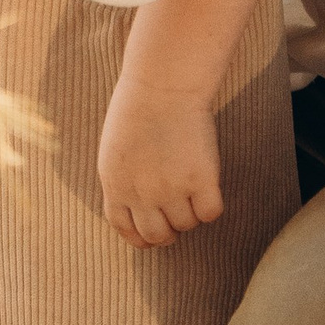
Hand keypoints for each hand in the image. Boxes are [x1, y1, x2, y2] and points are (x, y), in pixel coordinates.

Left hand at [97, 88, 226, 249]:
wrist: (162, 86)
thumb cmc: (137, 110)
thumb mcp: (114, 150)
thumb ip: (122, 181)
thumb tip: (138, 207)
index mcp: (116, 185)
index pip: (125, 229)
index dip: (141, 238)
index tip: (152, 237)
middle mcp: (141, 193)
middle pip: (158, 235)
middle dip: (168, 232)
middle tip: (177, 216)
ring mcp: (171, 189)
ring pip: (186, 224)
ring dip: (190, 214)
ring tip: (191, 191)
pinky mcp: (201, 179)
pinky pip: (210, 213)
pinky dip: (211, 207)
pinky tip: (208, 188)